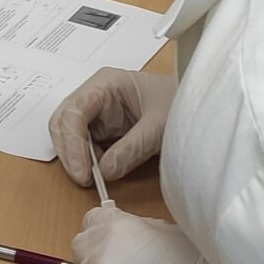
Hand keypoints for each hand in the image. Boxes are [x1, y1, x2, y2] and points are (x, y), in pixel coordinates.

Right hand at [51, 66, 176, 187]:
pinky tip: (100, 172)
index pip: (74, 111)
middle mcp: (94, 95)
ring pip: (69, 136)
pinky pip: (84, 146)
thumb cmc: (179, 105)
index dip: (73, 143)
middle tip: (83, 179)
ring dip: (75, 158)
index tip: (83, 172)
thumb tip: (105, 171)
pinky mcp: (103, 129)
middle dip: (69, 152)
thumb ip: (131, 149)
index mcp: (105, 83)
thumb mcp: (159, 126)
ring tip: (94, 178)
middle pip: (63, 122)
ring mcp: (97, 113)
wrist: (199, 111)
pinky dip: (86, 162)